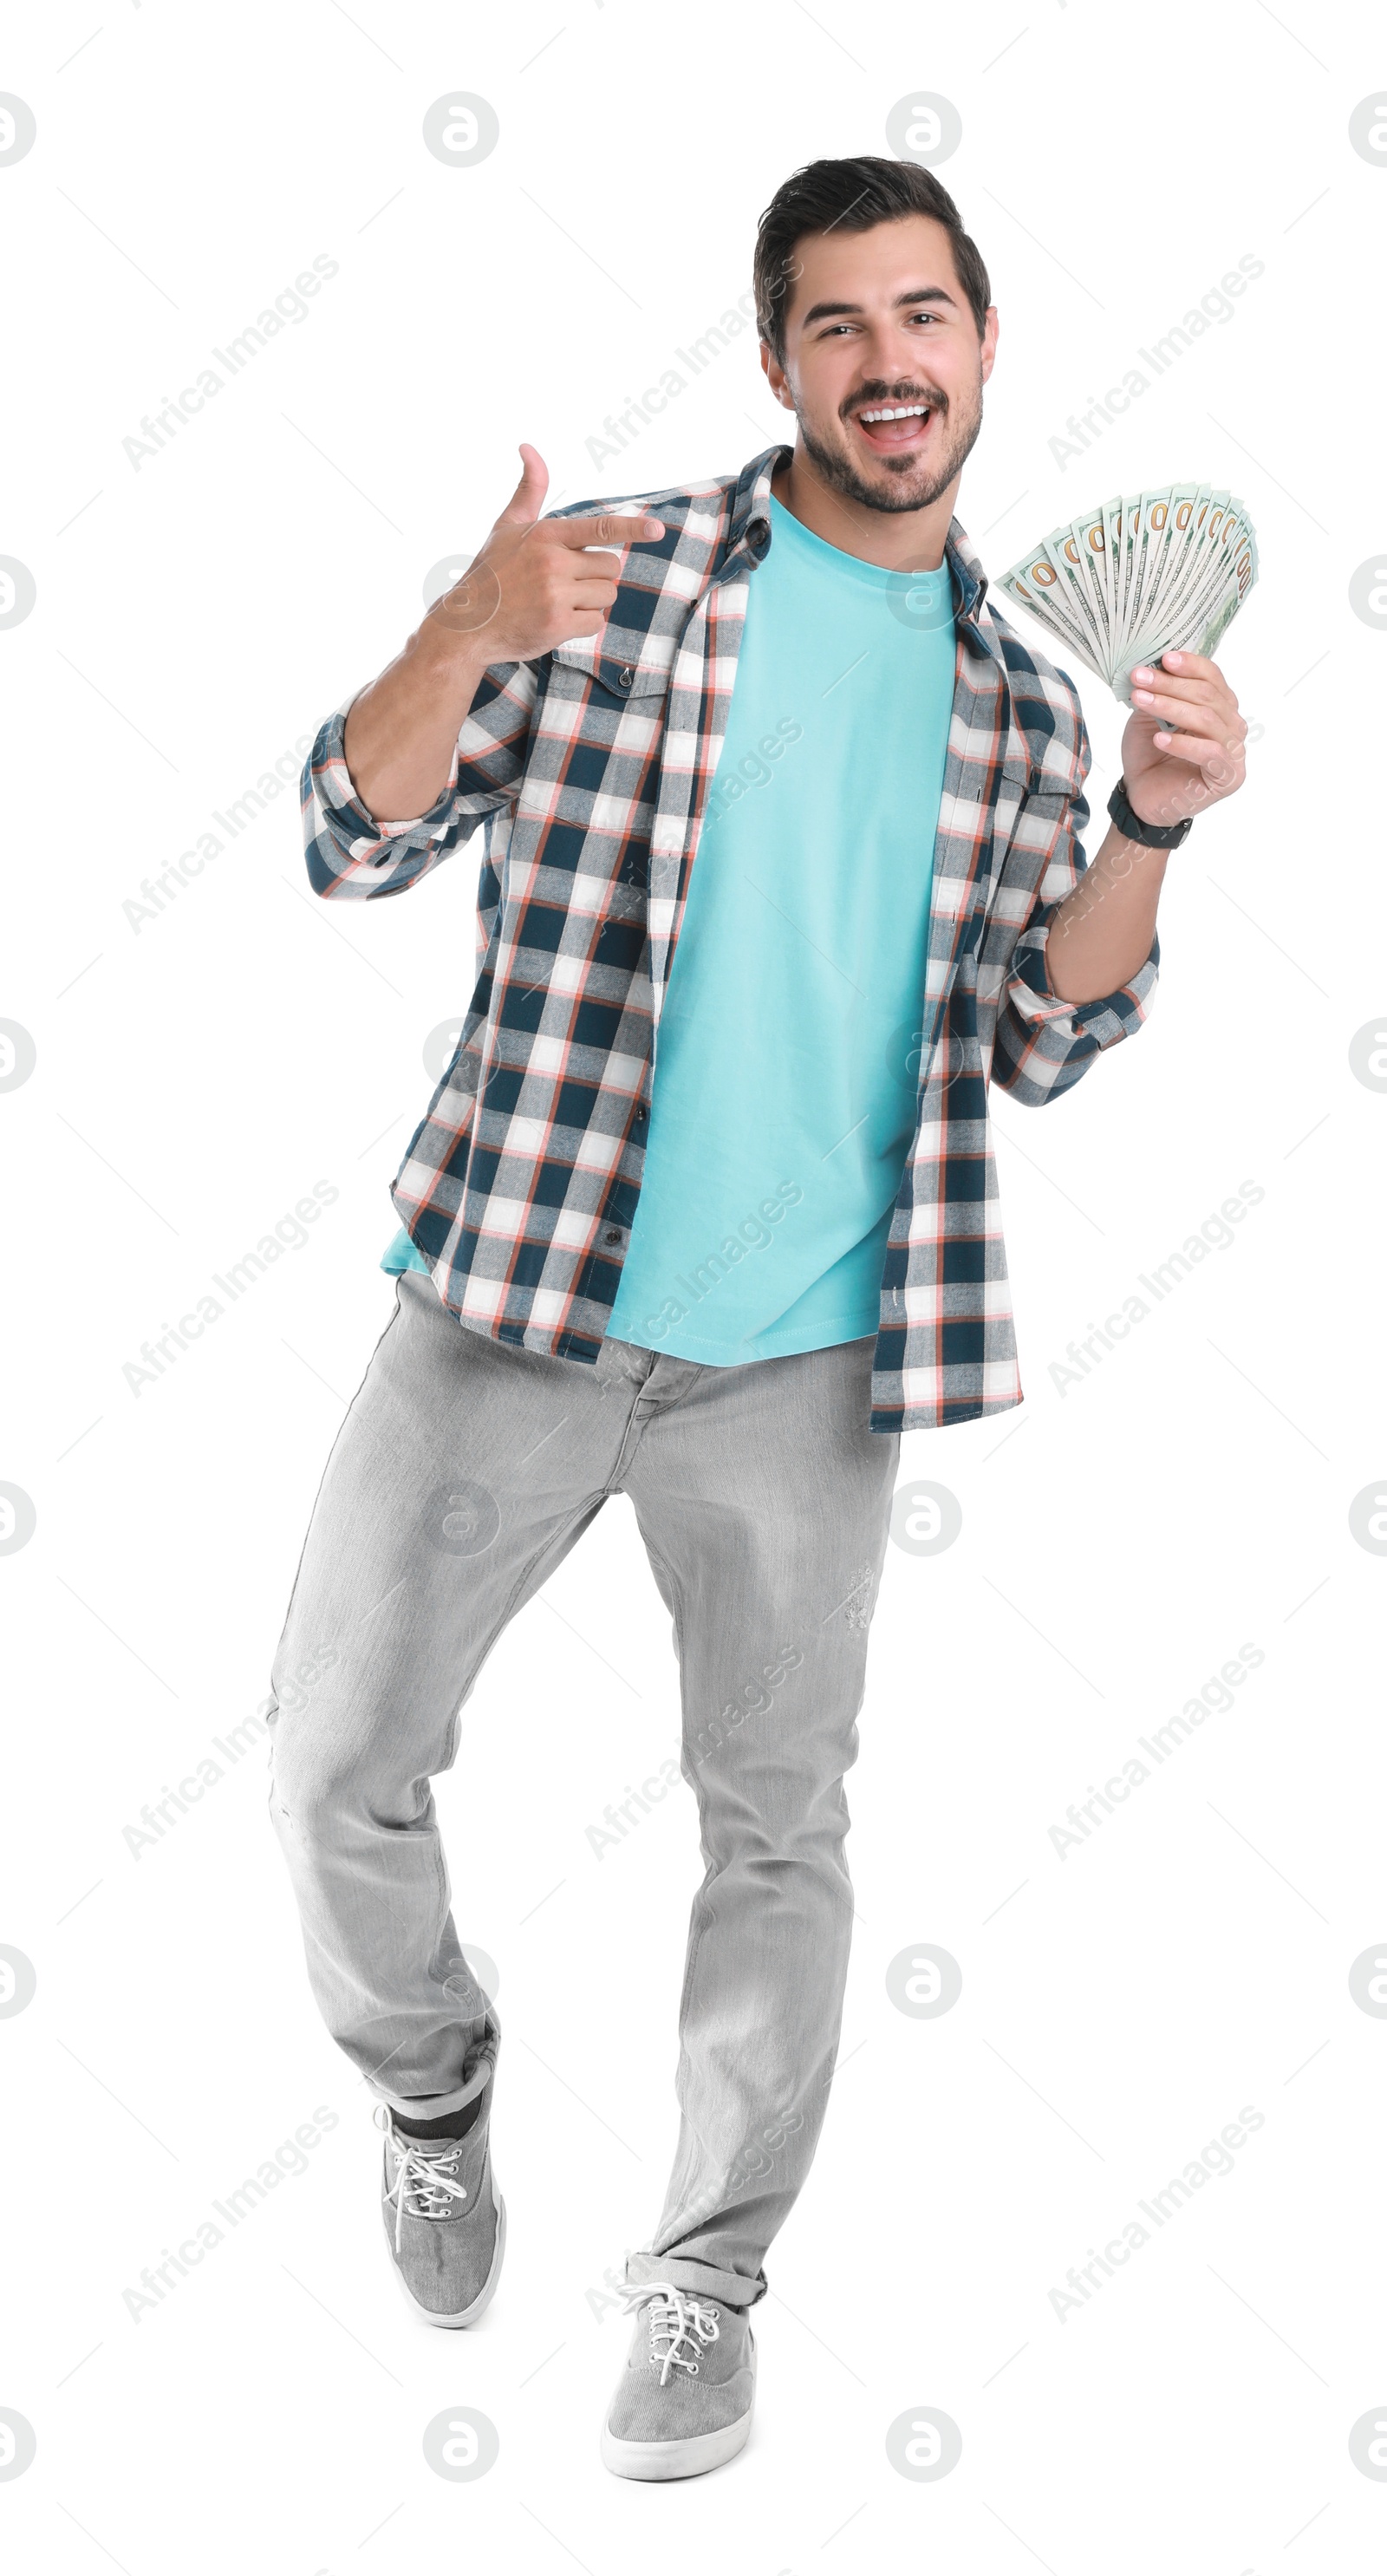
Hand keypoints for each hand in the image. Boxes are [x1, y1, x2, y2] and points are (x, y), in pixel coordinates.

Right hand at [424, 444, 664, 663]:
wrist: (465, 625)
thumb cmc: (490, 573)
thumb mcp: (507, 526)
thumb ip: (529, 489)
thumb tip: (528, 446)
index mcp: (545, 534)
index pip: (599, 528)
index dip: (632, 529)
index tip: (657, 529)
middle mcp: (552, 562)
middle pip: (610, 566)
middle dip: (597, 576)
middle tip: (566, 583)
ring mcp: (554, 594)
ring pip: (606, 595)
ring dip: (591, 601)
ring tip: (558, 602)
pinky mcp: (557, 625)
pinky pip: (596, 622)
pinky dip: (583, 624)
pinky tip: (557, 621)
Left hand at [1120, 650, 1247, 828]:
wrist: (1140, 797)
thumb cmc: (1149, 756)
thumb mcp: (1151, 716)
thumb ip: (1162, 693)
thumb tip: (1157, 664)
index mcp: (1220, 708)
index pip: (1213, 679)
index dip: (1191, 665)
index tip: (1163, 658)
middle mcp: (1232, 727)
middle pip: (1209, 696)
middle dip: (1171, 684)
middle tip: (1140, 677)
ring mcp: (1234, 753)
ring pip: (1208, 720)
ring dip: (1171, 707)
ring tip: (1142, 700)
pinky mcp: (1229, 778)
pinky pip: (1210, 753)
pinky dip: (1183, 743)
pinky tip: (1159, 739)